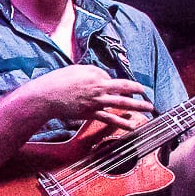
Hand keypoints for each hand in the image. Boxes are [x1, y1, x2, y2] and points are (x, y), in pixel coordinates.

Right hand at [26, 63, 153, 128]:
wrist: (46, 96)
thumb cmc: (57, 81)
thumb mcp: (75, 70)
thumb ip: (90, 73)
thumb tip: (101, 78)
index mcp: (95, 74)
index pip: (110, 78)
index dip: (113, 83)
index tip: (117, 88)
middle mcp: (99, 87)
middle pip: (123, 88)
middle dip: (138, 91)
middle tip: (147, 94)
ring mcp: (96, 101)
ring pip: (121, 103)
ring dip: (137, 106)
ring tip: (148, 109)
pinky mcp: (90, 113)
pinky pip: (109, 118)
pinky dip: (121, 123)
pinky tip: (131, 125)